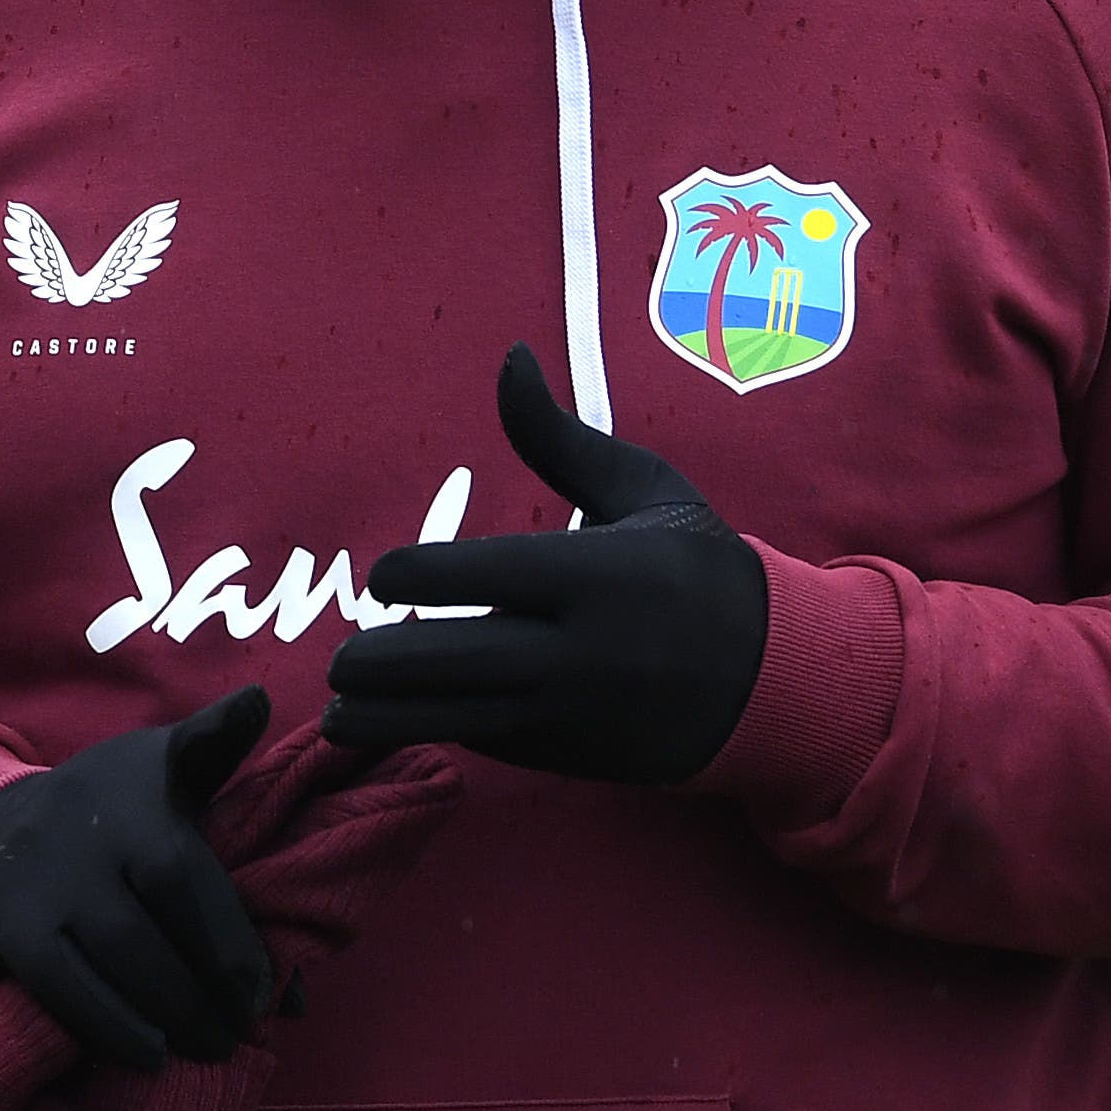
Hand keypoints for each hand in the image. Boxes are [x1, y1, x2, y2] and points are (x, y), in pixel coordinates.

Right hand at [0, 689, 276, 1067]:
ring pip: (122, 944)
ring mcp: (47, 871)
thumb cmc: (111, 824)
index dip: (233, 925)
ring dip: (176, 1006)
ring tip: (213, 1047)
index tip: (266, 984)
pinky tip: (150, 1055)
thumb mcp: (175, 796)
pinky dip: (111, 1025)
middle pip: (171, 892)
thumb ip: (249, 879)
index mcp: (145, 785)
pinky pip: (63, 982)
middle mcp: (92, 819)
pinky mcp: (10, 924)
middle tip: (247, 1022)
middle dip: (218, 969)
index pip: (196, 854)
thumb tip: (298, 999)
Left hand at [326, 346, 767, 783]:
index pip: (481, 575)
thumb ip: (558, 437)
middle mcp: (582, 648)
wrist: (775, 676)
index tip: (384, 577)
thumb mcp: (641, 490)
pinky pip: (494, 742)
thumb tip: (508, 357)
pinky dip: (443, 733)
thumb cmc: (696, 569)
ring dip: (389, 718)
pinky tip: (393, 725)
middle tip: (339, 656)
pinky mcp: (577, 753)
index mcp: (595, 574)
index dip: (418, 577)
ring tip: (334, 712)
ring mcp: (577, 710)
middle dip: (383, 662)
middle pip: (456, 658)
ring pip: (462, 716)